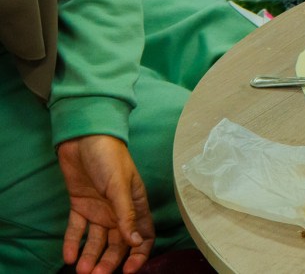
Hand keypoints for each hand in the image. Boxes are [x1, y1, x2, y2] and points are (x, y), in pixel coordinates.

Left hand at [57, 135, 153, 273]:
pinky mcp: (80, 206)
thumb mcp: (120, 186)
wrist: (84, 138)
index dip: (138, 254)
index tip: (128, 270)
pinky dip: (73, 243)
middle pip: (118, 243)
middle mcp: (118, 211)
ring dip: (91, 256)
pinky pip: (77, 230)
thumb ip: (127, 215)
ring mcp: (99, 209)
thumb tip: (135, 242)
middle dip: (109, 261)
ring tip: (81, 270)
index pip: (142, 235)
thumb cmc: (110, 157)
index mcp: (136, 204)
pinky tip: (68, 256)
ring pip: (97, 240)